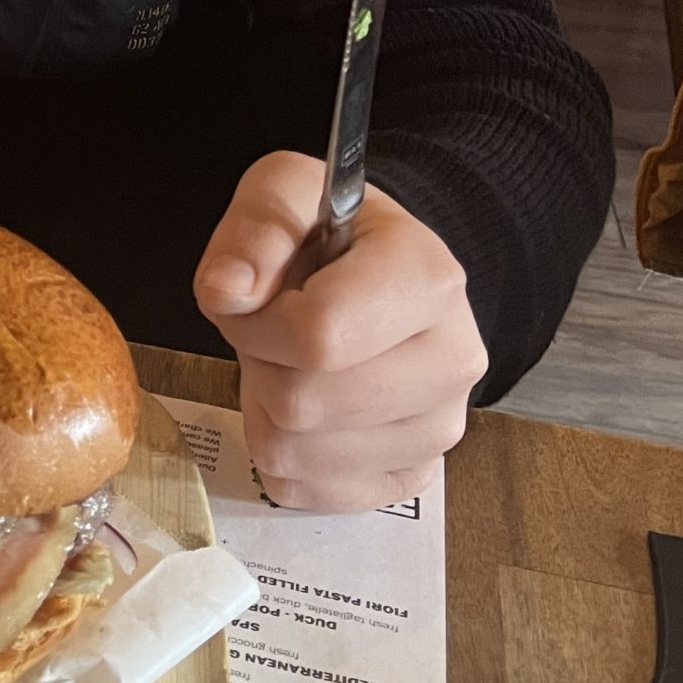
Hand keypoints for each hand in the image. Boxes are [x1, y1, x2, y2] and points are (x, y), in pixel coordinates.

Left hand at [193, 151, 487, 512]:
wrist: (383, 272)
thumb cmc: (330, 233)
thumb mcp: (284, 191)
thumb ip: (254, 229)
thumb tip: (228, 291)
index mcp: (431, 279)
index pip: (318, 336)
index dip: (257, 322)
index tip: (253, 298)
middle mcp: (454, 362)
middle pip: (304, 404)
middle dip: (260, 364)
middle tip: (272, 332)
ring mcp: (438, 431)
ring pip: (297, 453)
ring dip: (265, 409)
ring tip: (291, 363)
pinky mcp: (410, 478)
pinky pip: (305, 491)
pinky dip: (281, 454)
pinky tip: (305, 407)